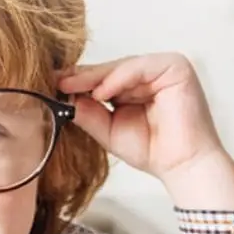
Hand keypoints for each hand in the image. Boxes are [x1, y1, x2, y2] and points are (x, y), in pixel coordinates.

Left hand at [59, 53, 233, 209]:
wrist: (181, 166)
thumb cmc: (152, 150)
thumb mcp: (108, 130)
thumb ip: (88, 113)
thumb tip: (64, 96)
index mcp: (136, 85)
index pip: (104, 78)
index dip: (78, 82)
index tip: (52, 85)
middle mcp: (151, 73)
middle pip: (110, 69)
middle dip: (81, 77)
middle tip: (55, 81)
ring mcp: (164, 67)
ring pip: (122, 66)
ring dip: (95, 78)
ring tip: (70, 86)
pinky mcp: (176, 67)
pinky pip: (140, 67)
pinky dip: (118, 79)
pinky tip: (100, 92)